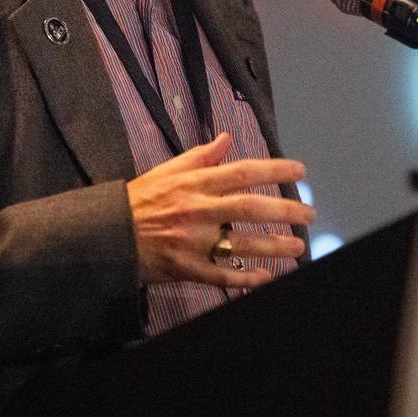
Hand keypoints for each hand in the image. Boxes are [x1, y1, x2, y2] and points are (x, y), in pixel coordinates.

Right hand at [126, 132, 314, 287]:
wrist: (108, 234)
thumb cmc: (139, 200)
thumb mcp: (167, 170)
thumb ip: (201, 156)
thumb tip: (227, 138)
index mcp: (195, 183)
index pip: (242, 172)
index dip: (274, 169)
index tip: (300, 171)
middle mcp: (198, 209)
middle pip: (249, 206)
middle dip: (284, 209)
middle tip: (309, 214)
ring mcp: (193, 240)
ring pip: (240, 242)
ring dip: (273, 246)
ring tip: (298, 247)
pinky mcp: (186, 267)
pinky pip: (220, 274)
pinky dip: (244, 277)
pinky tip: (267, 278)